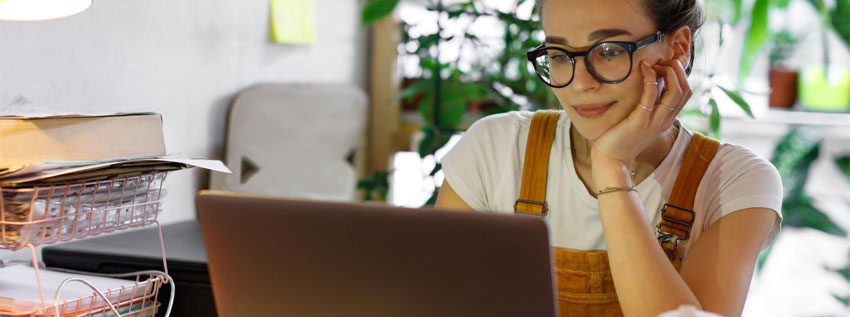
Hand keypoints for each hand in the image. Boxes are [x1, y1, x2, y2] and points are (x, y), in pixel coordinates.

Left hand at [589, 58, 691, 178]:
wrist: (611, 160)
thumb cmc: (621, 139)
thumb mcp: (640, 120)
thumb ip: (648, 106)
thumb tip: (649, 84)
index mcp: (666, 119)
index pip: (685, 92)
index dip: (679, 74)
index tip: (663, 65)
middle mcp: (665, 120)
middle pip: (685, 89)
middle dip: (677, 70)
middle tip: (660, 61)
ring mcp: (654, 121)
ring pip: (676, 91)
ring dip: (668, 72)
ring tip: (654, 63)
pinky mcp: (640, 121)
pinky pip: (652, 95)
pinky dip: (650, 78)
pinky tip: (643, 68)